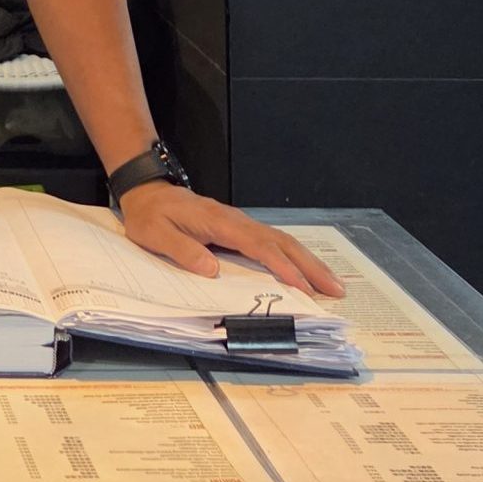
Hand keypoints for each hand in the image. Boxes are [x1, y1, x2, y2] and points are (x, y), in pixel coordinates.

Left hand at [118, 185, 343, 297]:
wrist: (147, 192)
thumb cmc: (150, 215)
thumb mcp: (155, 234)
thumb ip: (182, 250)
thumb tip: (211, 270)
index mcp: (218, 222)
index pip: (258, 246)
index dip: (281, 267)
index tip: (301, 287)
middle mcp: (236, 220)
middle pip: (281, 242)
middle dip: (310, 266)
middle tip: (335, 289)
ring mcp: (240, 223)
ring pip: (282, 241)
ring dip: (308, 261)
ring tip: (331, 284)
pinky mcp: (239, 228)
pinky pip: (273, 242)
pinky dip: (294, 256)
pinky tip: (305, 270)